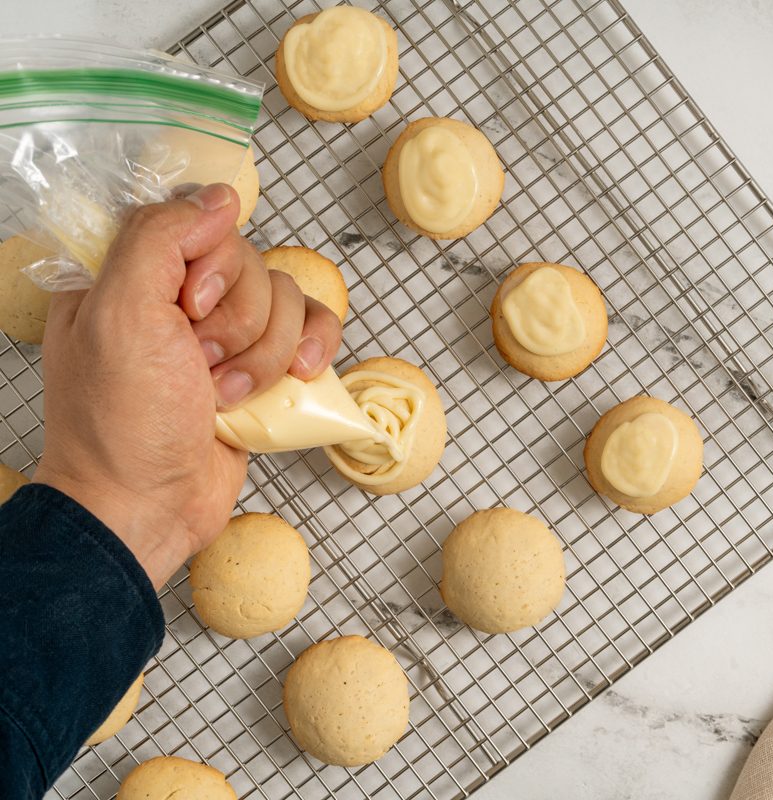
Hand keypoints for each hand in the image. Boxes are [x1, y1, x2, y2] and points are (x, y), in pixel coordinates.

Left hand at [33, 184, 341, 586]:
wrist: (149, 506)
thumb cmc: (119, 426)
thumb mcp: (119, 317)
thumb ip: (160, 239)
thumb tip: (219, 196)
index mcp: (129, 275)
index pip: (197, 222)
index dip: (210, 263)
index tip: (189, 307)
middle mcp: (177, 300)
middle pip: (251, 262)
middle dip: (239, 321)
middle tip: (201, 362)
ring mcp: (224, 336)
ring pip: (287, 298)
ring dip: (266, 352)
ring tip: (226, 394)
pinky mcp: (262, 368)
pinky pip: (314, 330)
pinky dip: (313, 352)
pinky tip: (295, 379)